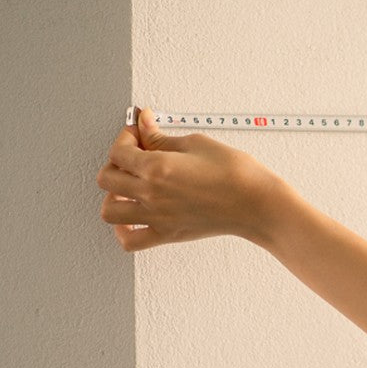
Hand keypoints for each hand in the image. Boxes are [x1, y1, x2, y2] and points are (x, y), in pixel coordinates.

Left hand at [97, 107, 286, 251]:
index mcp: (156, 168)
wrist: (258, 204)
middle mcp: (152, 195)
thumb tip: (145, 125)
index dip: (126, 137)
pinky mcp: (169, 234)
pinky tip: (133, 217)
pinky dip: (123, 231)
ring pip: (109, 211)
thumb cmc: (236, 174)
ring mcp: (158, 217)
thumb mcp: (197, 143)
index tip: (140, 134)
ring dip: (112, 196)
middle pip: (107, 179)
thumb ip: (162, 138)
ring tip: (130, 187)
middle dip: (116, 162)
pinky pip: (131, 241)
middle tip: (136, 156)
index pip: (118, 151)